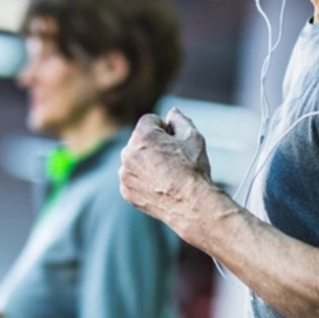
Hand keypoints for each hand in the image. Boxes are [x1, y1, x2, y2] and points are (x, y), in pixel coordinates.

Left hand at [119, 108, 216, 232]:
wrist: (192, 205)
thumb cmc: (193, 169)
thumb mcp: (192, 136)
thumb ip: (179, 119)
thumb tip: (172, 112)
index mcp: (142, 136)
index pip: (150, 120)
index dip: (166, 129)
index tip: (175, 142)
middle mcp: (128, 153)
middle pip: (140, 139)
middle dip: (154, 144)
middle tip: (173, 159)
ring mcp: (125, 173)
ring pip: (135, 159)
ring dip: (147, 162)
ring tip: (167, 174)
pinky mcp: (126, 191)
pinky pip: (133, 178)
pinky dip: (143, 180)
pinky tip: (160, 186)